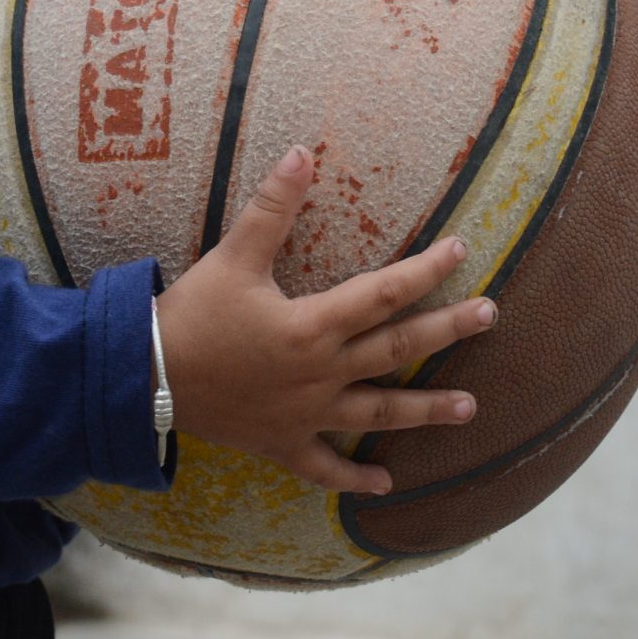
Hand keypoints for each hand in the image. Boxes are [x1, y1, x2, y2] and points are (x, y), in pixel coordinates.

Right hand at [154, 144, 497, 494]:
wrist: (145, 379)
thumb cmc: (191, 315)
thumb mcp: (232, 256)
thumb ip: (272, 207)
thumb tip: (302, 153)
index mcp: (312, 326)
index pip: (383, 293)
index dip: (426, 270)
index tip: (462, 250)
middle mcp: (320, 373)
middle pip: (396, 350)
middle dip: (448, 331)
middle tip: (491, 316)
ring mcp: (305, 414)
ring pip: (377, 414)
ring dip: (425, 411)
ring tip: (470, 408)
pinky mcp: (282, 444)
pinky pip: (325, 467)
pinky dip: (355, 478)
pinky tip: (386, 486)